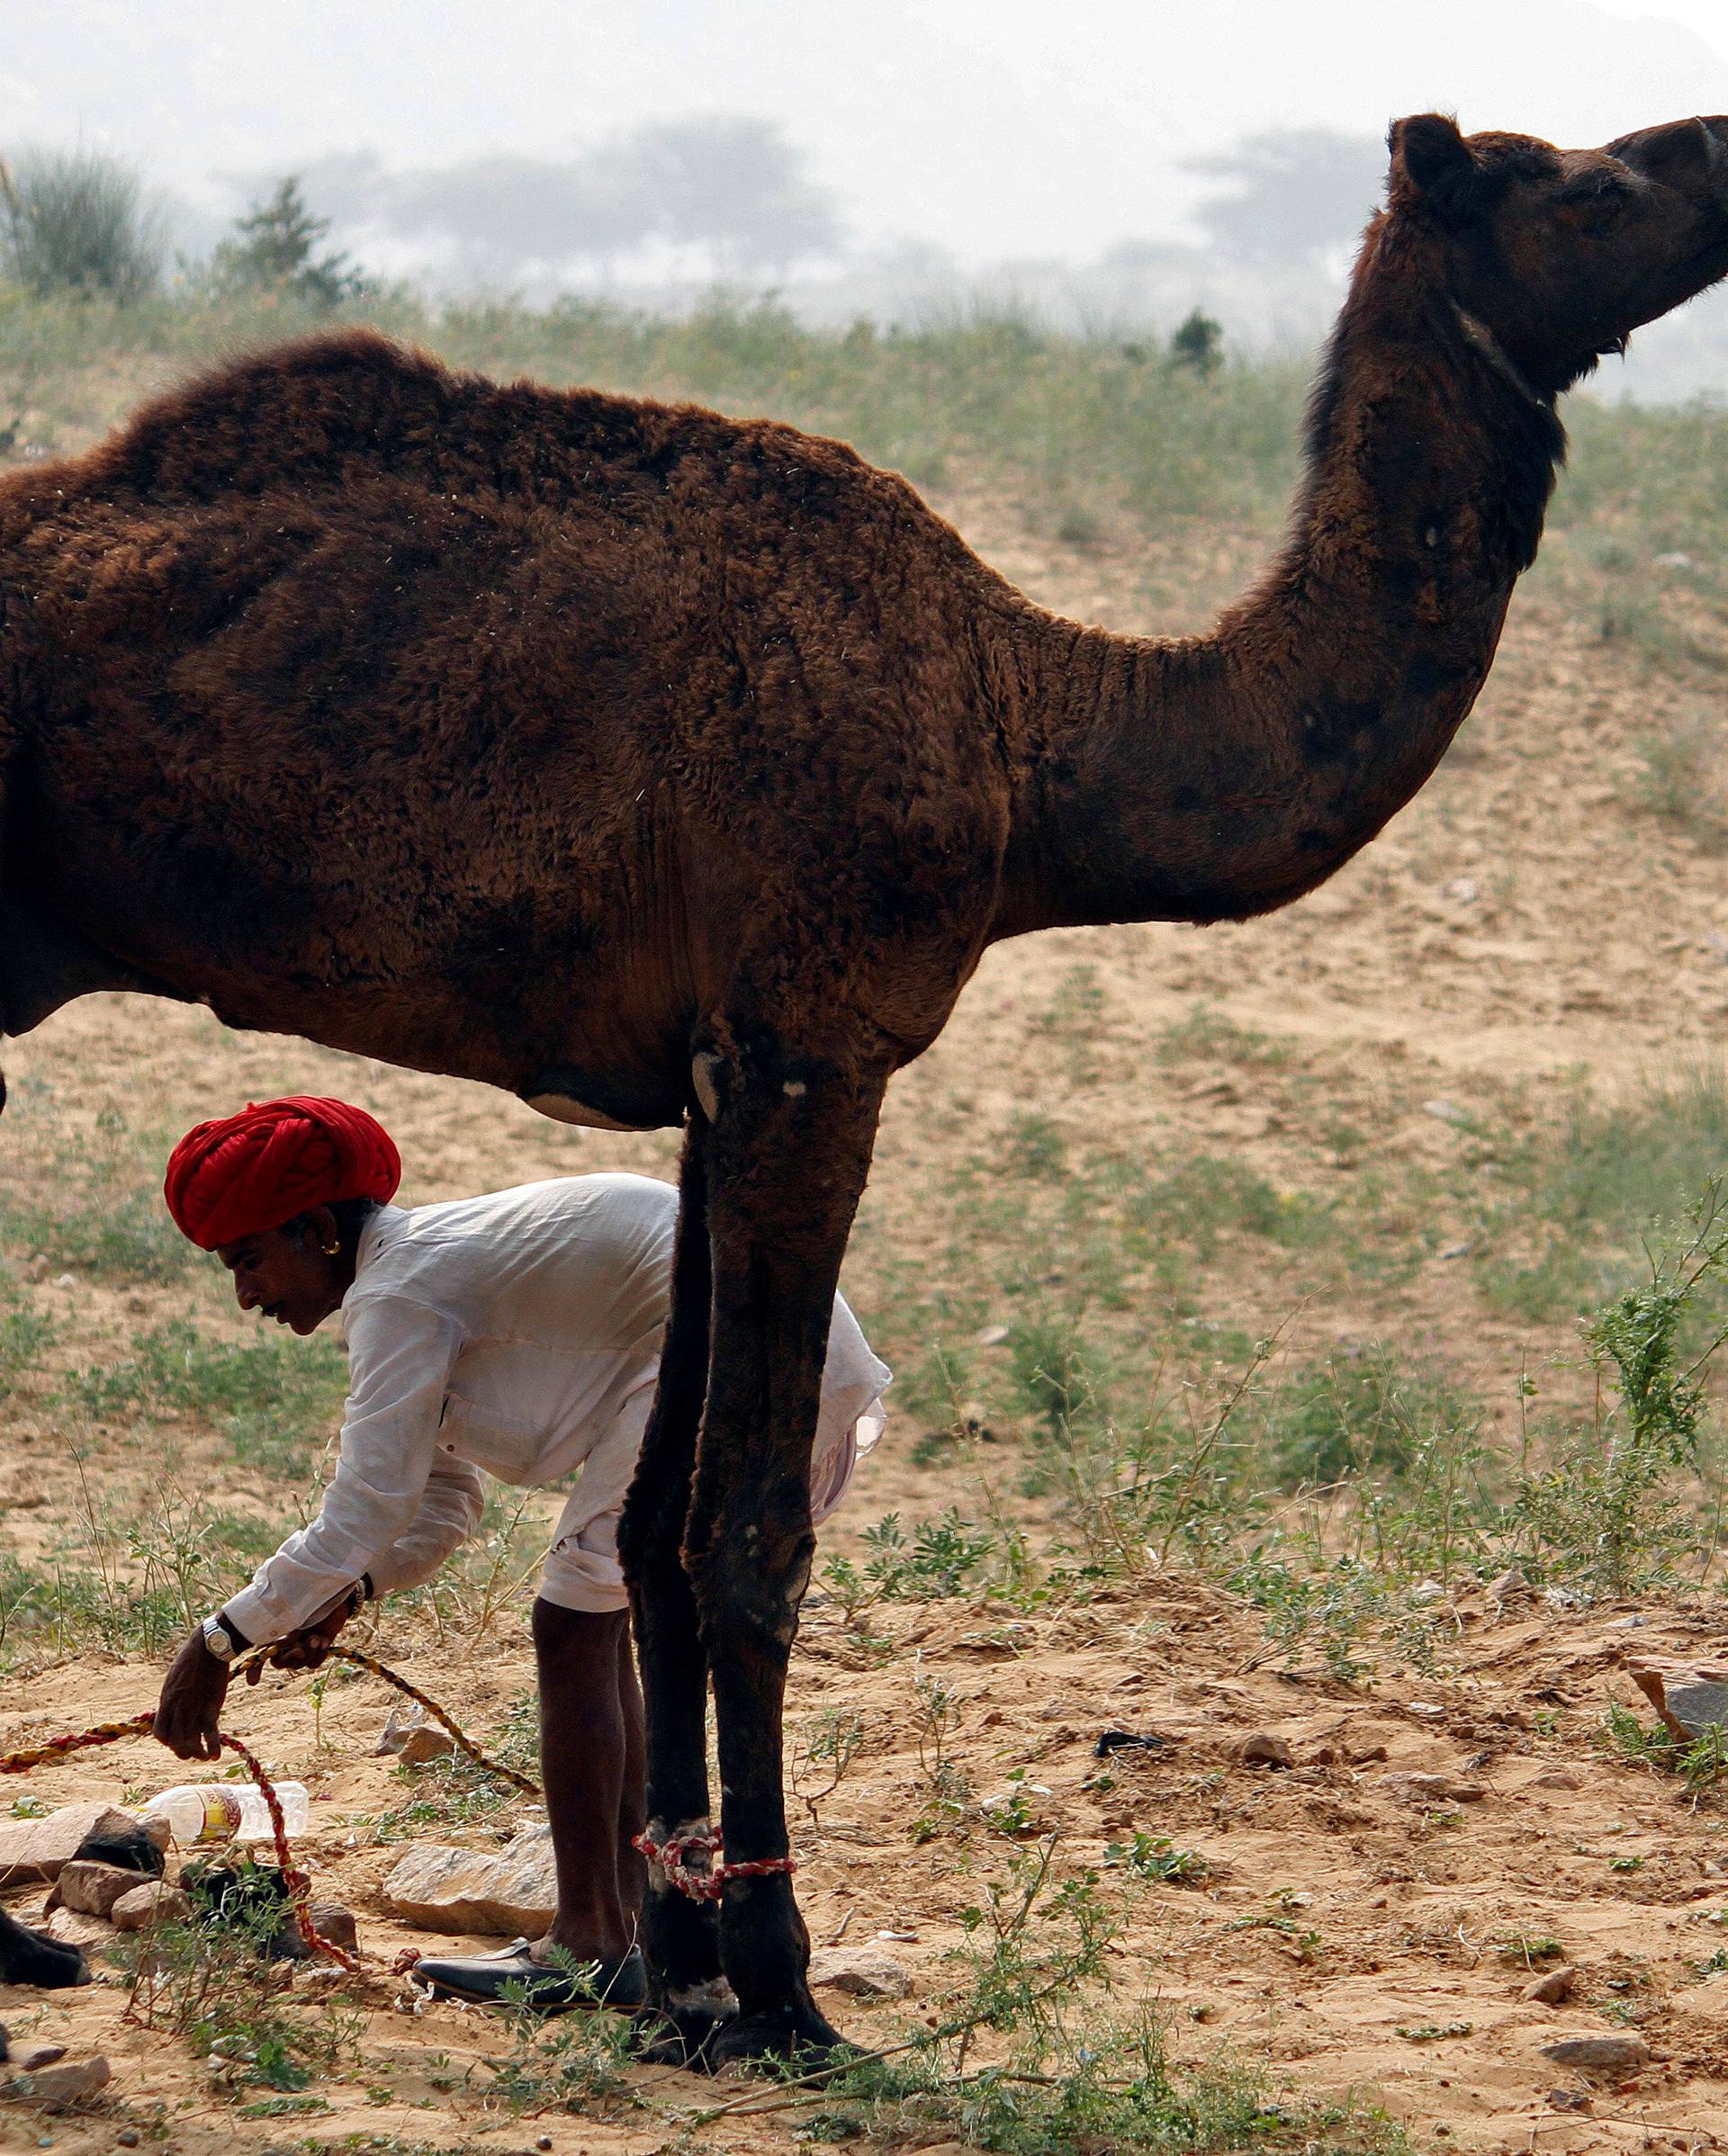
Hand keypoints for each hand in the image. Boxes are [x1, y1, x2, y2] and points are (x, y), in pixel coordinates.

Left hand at [154, 1625, 228, 1760]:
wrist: (208, 1647)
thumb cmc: (192, 1658)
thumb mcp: (174, 1677)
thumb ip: (173, 1694)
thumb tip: (173, 1702)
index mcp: (166, 1701)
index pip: (160, 1732)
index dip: (167, 1742)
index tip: (176, 1742)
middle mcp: (176, 1709)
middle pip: (174, 1742)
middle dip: (182, 1752)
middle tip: (192, 1753)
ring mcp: (193, 1709)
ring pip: (189, 1742)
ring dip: (197, 1754)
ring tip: (205, 1757)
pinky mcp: (210, 1706)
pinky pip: (209, 1733)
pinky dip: (212, 1747)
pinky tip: (216, 1755)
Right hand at [244, 1582, 362, 1681]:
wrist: (334, 1593)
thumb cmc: (309, 1597)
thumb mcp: (290, 1608)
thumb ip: (277, 1623)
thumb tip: (271, 1640)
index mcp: (276, 1631)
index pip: (260, 1653)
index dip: (254, 1669)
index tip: (252, 1682)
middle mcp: (287, 1642)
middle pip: (280, 1663)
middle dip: (290, 1658)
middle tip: (300, 1650)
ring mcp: (303, 1646)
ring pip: (299, 1665)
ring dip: (308, 1653)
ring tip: (315, 1638)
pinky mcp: (318, 1649)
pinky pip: (314, 1664)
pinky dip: (319, 1654)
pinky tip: (324, 1641)